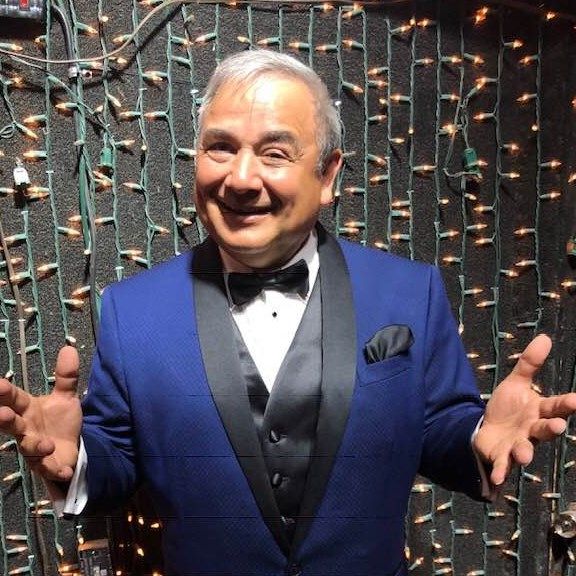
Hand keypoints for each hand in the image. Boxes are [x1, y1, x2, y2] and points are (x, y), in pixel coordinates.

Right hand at [0, 346, 81, 481]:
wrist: (69, 448)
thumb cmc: (59, 421)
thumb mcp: (65, 397)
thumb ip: (66, 376)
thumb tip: (69, 348)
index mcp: (27, 409)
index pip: (13, 399)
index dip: (3, 393)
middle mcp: (25, 429)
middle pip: (11, 424)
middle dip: (4, 419)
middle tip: (1, 414)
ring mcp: (34, 449)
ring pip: (28, 448)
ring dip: (35, 446)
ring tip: (46, 444)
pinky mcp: (47, 466)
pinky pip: (49, 469)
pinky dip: (56, 470)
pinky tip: (64, 471)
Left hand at [474, 334, 575, 486]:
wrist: (488, 430)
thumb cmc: (508, 408)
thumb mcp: (516, 383)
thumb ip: (529, 364)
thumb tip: (544, 337)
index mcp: (538, 411)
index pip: (555, 406)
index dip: (567, 404)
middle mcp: (531, 430)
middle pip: (544, 429)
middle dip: (551, 428)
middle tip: (557, 426)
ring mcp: (518, 445)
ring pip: (525, 449)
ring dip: (525, 452)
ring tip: (524, 454)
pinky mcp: (501, 457)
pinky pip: (502, 465)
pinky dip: (500, 471)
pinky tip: (496, 478)